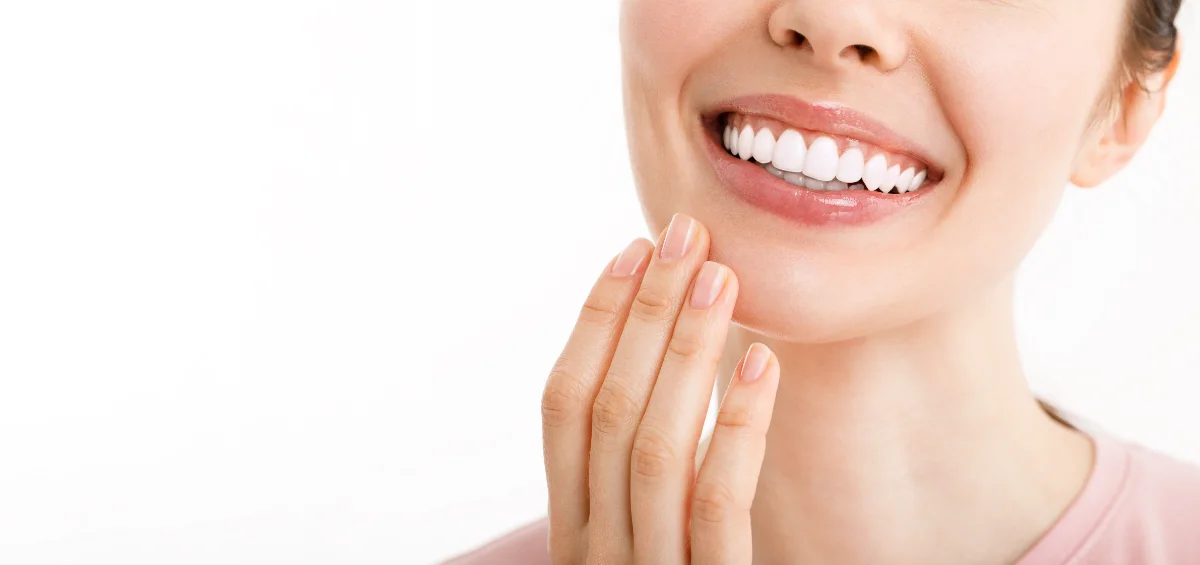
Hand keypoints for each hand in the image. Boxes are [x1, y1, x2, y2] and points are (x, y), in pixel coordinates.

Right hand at [541, 214, 780, 564]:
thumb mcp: (638, 533)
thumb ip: (632, 469)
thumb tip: (656, 345)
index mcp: (569, 523)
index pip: (563, 405)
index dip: (594, 320)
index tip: (633, 251)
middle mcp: (594, 549)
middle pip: (610, 410)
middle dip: (645, 312)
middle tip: (687, 237)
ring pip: (655, 445)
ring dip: (687, 350)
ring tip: (723, 278)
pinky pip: (717, 503)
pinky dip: (736, 427)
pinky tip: (761, 364)